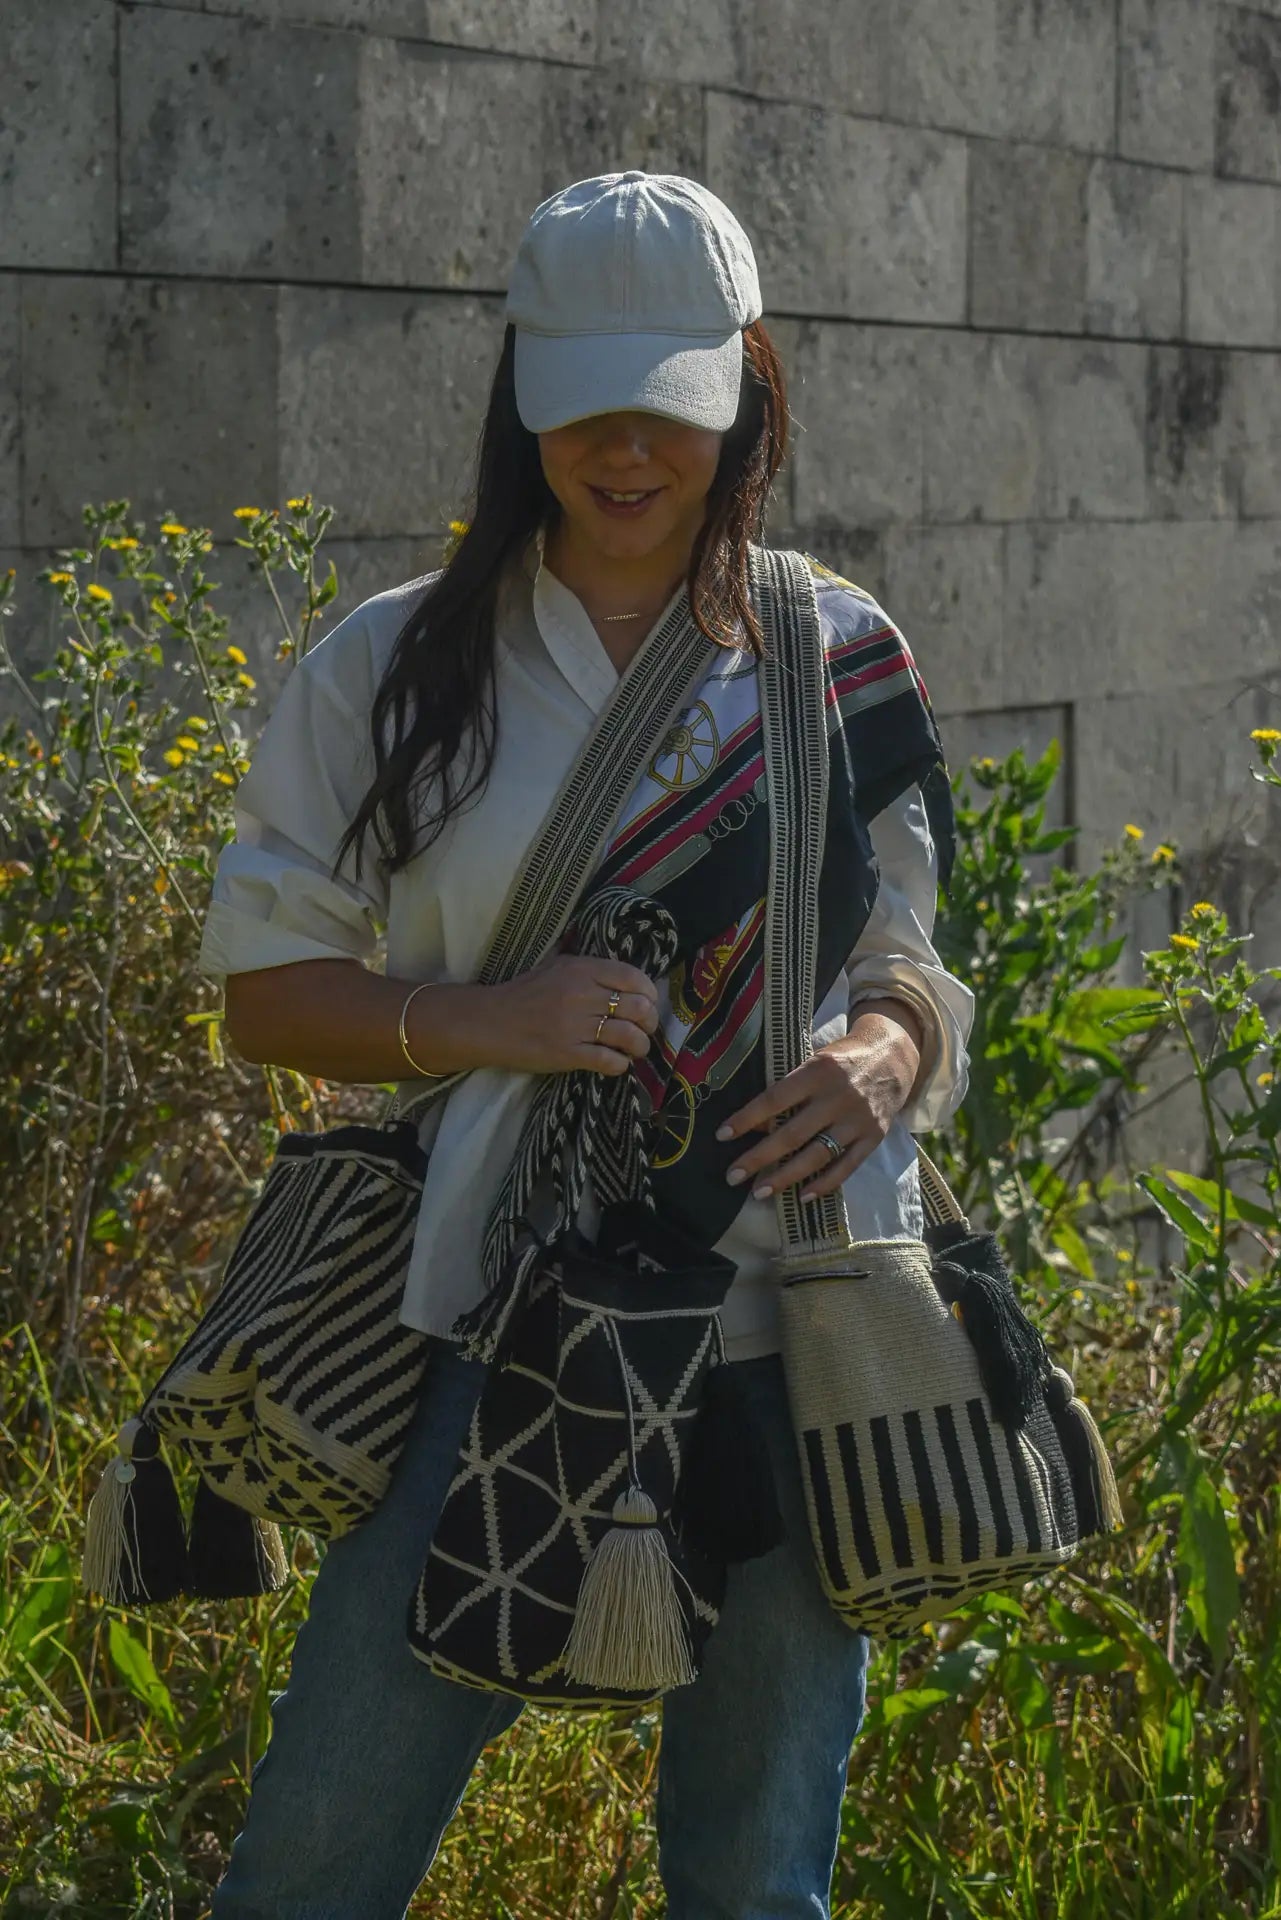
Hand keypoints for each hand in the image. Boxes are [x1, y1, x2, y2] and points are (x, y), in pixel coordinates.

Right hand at [489, 953, 658, 1075]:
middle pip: (638, 1008)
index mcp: (582, 969)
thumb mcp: (554, 964)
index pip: (633, 977)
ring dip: (639, 1046)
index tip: (649, 1003)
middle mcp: (583, 995)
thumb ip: (583, 959)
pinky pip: (609, 1061)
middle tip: (645, 1029)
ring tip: (635, 1049)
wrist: (490, 1022)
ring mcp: (576, 1026)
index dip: (649, 992)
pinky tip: (617, 1063)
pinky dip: (620, 1064)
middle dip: (650, 1022)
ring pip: (629, 1036)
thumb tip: (606, 952)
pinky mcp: (568, 1054)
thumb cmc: (524, 993)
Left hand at [715, 1004, 922, 1202]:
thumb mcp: (815, 1061)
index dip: (746, 1119)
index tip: (721, 1135)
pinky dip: (824, 1184)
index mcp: (818, 1071)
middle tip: (732, 1176)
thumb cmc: (842, 1060)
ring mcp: (858, 1120)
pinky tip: (802, 1197)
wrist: (894, 1057)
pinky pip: (846, 1167)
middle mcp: (838, 1097)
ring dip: (785, 1177)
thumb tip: (756, 1124)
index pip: (774, 1099)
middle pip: (792, 1134)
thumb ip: (791, 1088)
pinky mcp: (874, 1138)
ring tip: (758, 1192)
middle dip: (759, 1158)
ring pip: (817, 1156)